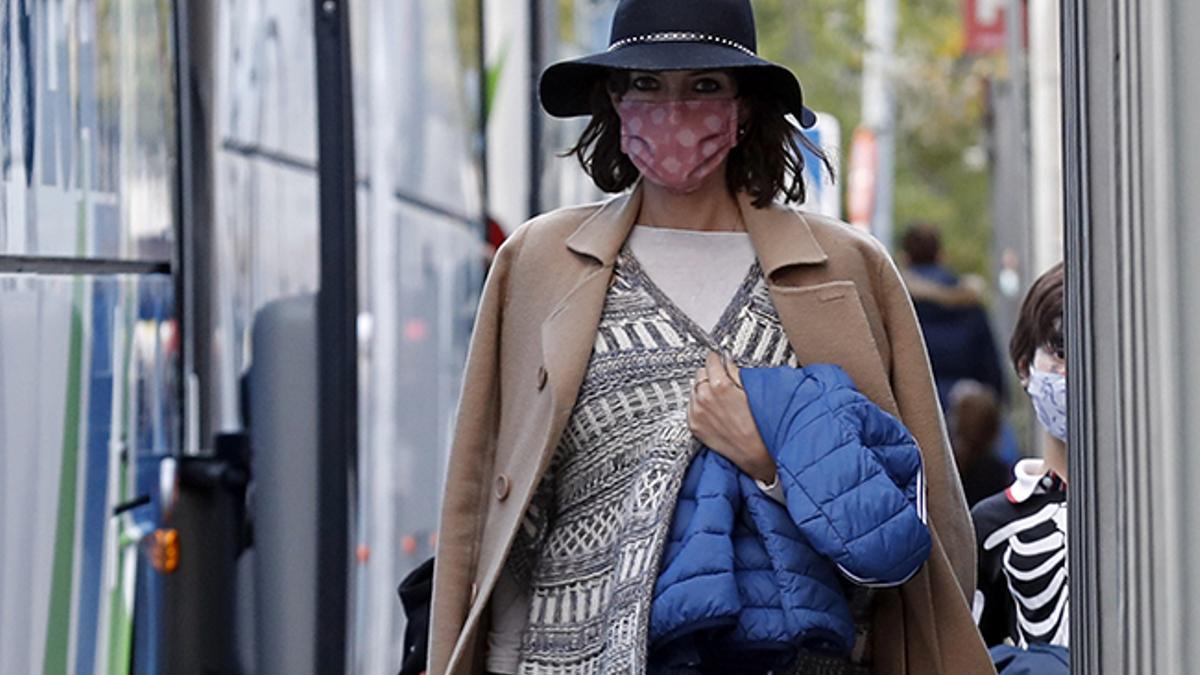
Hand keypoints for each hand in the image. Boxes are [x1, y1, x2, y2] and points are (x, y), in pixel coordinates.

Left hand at [688, 352, 776, 483]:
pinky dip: (699, 404)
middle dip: (710, 374)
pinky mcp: (694, 425)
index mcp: (719, 386)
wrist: (754, 453)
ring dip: (703, 389)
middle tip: (722, 380)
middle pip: (700, 373)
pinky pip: (691, 406)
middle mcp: (704, 398)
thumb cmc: (758, 424)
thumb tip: (727, 361)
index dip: (717, 359)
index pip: (711, 360)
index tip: (720, 360)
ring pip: (694, 389)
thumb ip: (735, 372)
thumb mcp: (750, 391)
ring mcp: (697, 412)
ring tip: (719, 398)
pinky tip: (714, 410)